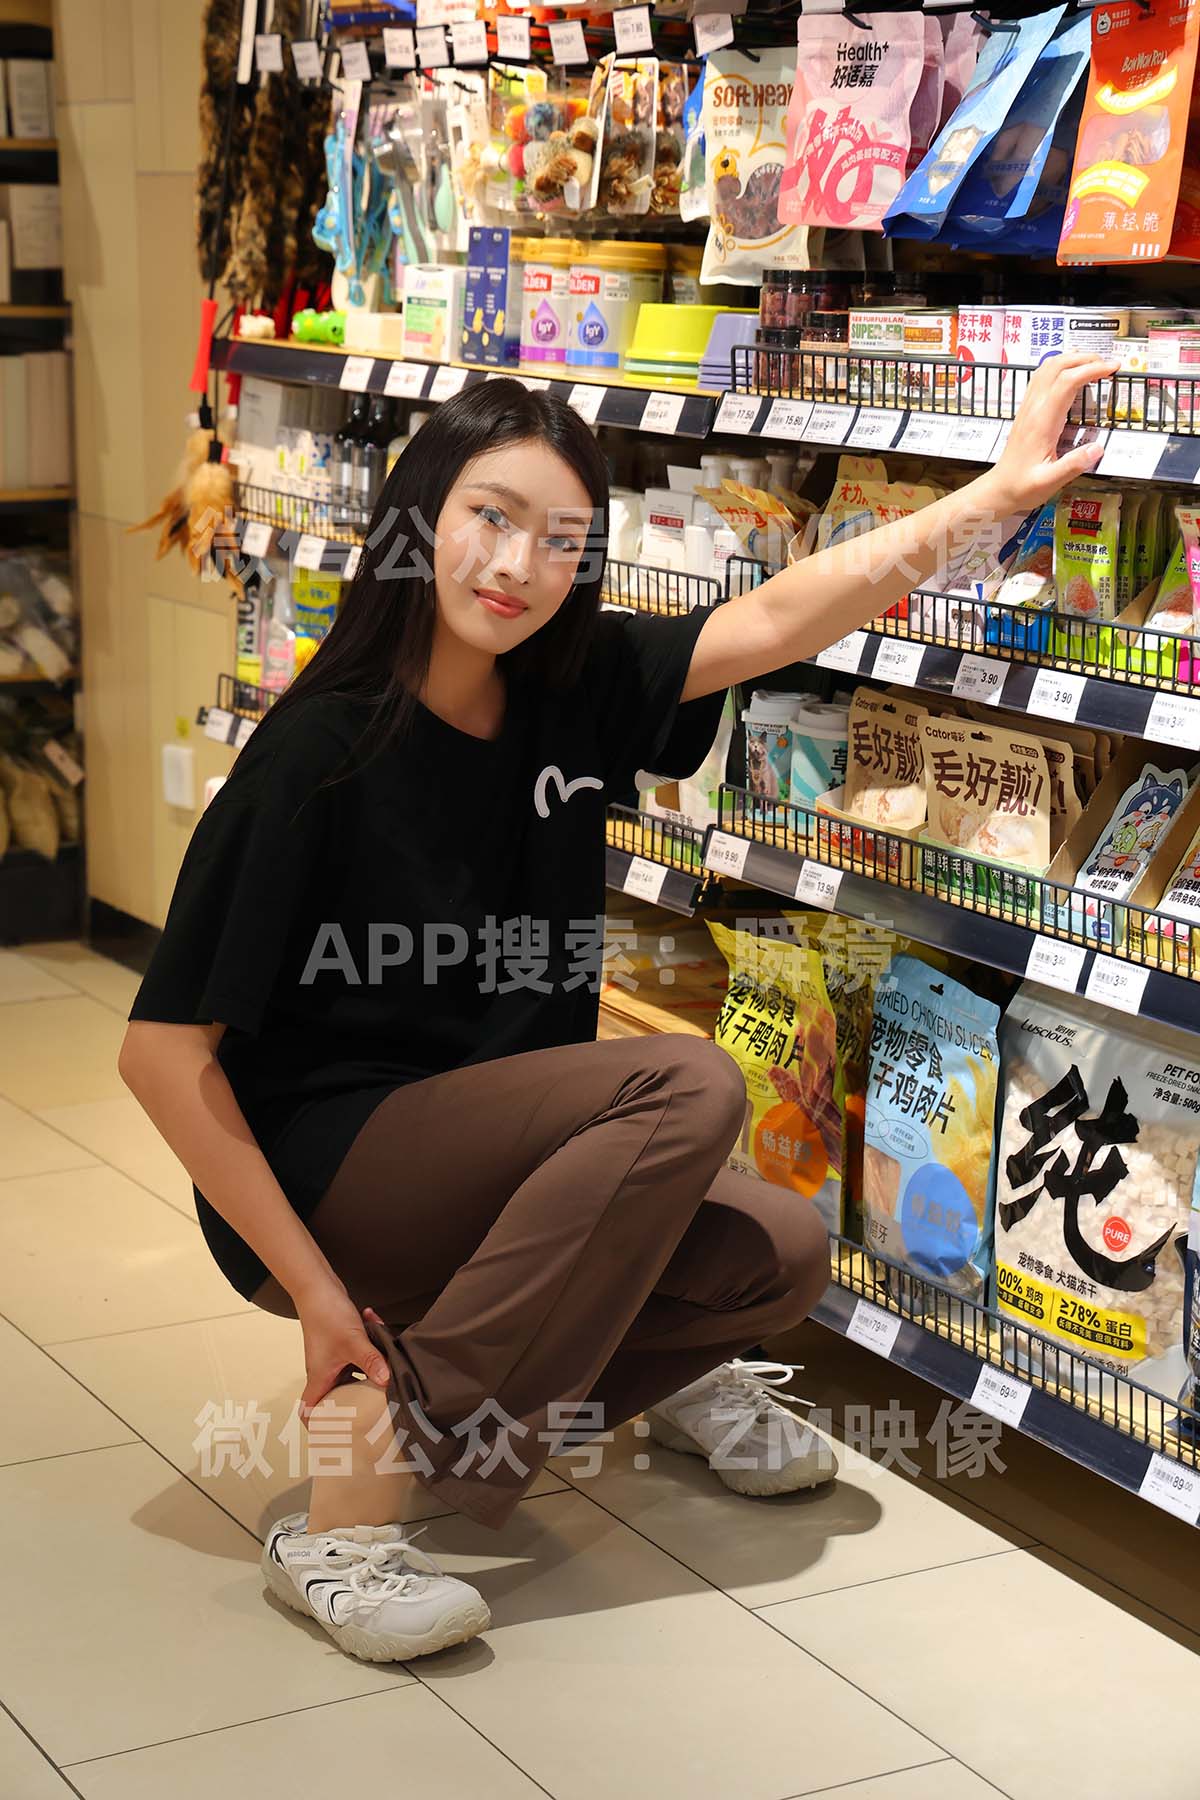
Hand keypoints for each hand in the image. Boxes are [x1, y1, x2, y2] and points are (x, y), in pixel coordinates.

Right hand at [296, 1285, 391, 1423]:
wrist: (318, 1286)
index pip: (309, 1410)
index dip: (317, 1425)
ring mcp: (333, 1357)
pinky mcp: (342, 1344)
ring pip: (351, 1377)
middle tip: (374, 1416)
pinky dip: (370, 1353)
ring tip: (387, 1385)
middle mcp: (324, 1371)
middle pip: (336, 1398)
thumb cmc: (326, 1316)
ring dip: (367, 1377)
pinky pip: (358, 1357)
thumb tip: (387, 1382)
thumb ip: (371, 1361)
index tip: (333, 1437)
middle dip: (353, 1407)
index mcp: (320, 1377)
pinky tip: (384, 1344)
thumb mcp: (352, 1342)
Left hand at [980, 352, 1119, 517]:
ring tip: (1094, 364)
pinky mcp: (1027, 410)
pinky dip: (1060, 368)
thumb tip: (1097, 449)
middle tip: (1107, 365)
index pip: (1067, 382)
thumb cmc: (1022, 486)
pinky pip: (1041, 378)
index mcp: (1042, 422)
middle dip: (1085, 359)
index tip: (1112, 369)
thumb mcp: (1049, 482)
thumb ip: (1072, 465)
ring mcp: (1028, 407)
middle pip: (1057, 366)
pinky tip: (1072, 373)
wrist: (999, 489)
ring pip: (1047, 368)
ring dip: (1072, 359)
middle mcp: (1033, 409)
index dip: (1092, 370)